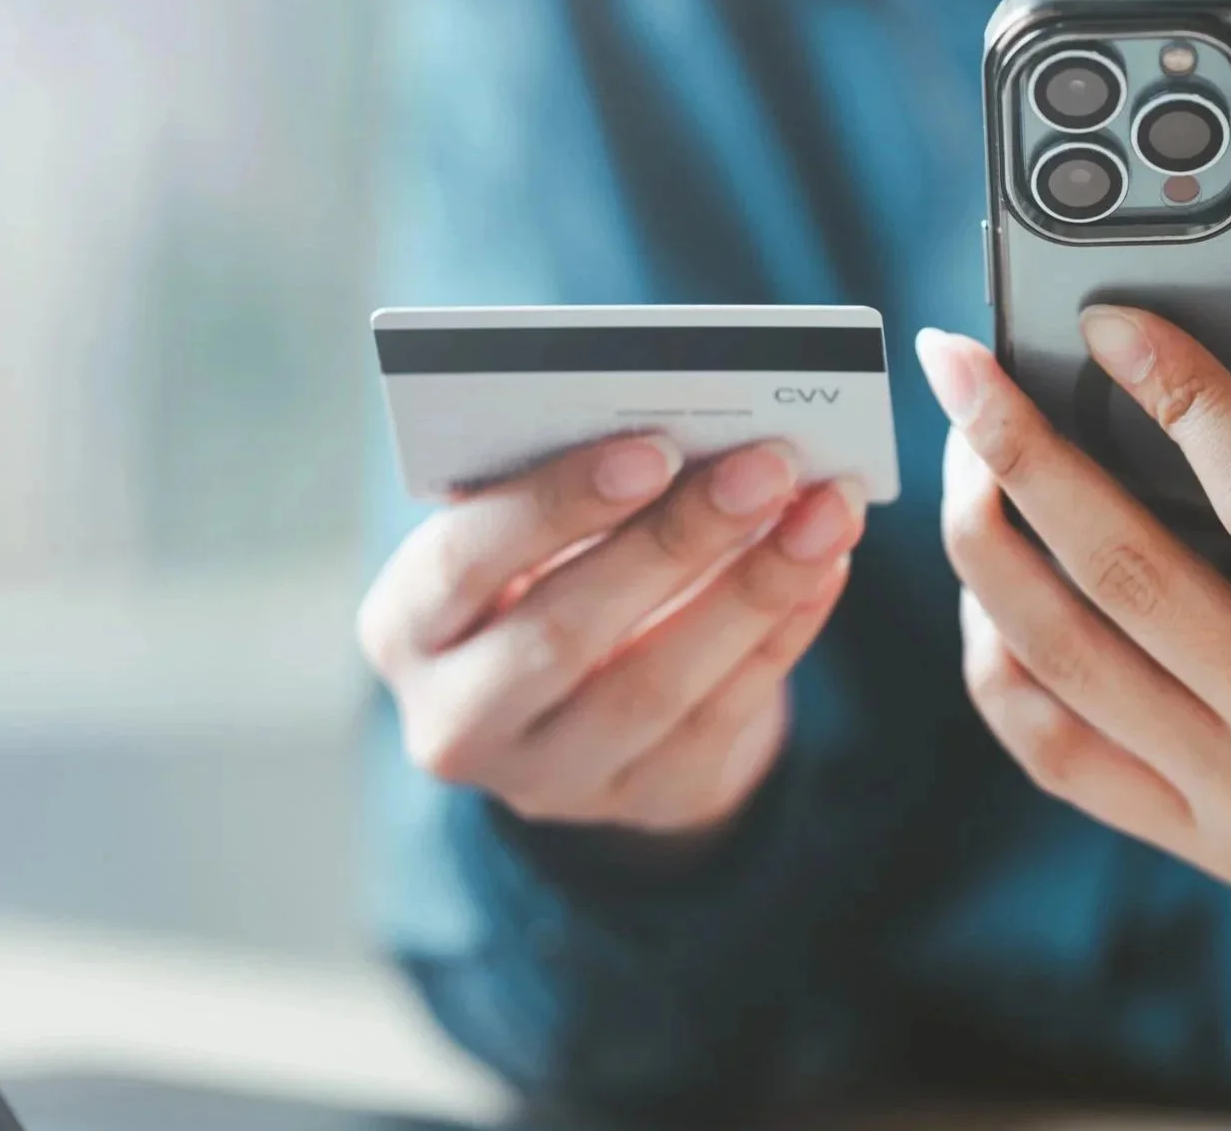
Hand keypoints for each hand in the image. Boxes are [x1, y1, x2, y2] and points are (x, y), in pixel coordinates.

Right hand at [359, 436, 863, 837]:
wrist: (573, 702)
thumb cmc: (543, 569)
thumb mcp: (520, 534)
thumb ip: (567, 483)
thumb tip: (688, 427)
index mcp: (406, 627)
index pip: (463, 563)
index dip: (557, 504)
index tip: (653, 447)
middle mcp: (458, 720)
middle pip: (566, 631)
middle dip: (678, 540)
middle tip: (767, 466)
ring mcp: (550, 779)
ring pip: (657, 686)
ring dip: (754, 588)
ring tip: (825, 511)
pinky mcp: (644, 802)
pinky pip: (724, 717)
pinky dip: (782, 633)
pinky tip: (824, 568)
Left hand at [918, 248, 1230, 1091]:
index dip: (1184, 401)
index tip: (1111, 321)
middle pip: (1129, 578)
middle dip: (1025, 454)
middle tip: (962, 363)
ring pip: (1067, 666)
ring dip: (988, 550)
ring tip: (955, 455)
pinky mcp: (1203, 845)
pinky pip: (1060, 756)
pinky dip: (999, 668)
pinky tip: (983, 589)